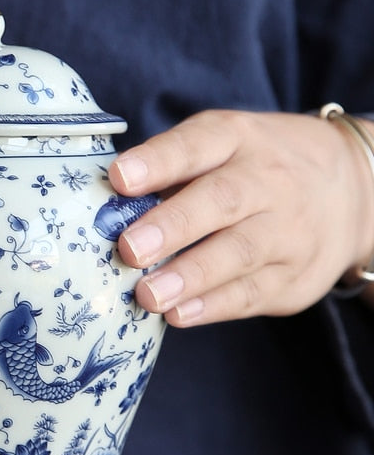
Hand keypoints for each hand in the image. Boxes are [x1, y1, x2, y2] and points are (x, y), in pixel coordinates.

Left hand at [108, 110, 373, 325]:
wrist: (352, 189)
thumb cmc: (255, 166)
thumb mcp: (221, 146)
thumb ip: (168, 171)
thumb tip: (105, 205)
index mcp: (238, 140)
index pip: (197, 145)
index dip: (157, 162)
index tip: (119, 178)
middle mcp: (269, 181)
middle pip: (222, 201)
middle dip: (173, 226)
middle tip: (130, 249)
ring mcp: (289, 231)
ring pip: (240, 253)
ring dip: (190, 277)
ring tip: (149, 295)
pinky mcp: (296, 277)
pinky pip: (252, 293)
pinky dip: (213, 306)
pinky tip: (179, 314)